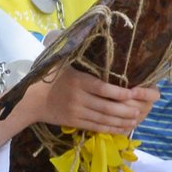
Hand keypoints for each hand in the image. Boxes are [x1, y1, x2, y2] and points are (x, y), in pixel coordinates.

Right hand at [40, 68, 157, 136]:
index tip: (134, 94)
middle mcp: (78, 97)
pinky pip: (95, 127)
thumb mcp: (63, 64)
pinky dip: (110, 129)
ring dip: (121, 121)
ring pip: (103, 119)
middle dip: (125, 110)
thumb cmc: (51, 78)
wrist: (32, 99)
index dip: (120, 93)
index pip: (102, 88)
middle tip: (139, 111)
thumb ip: (80, 60)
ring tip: (134, 121)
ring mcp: (76, 112)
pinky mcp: (74, 122)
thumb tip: (96, 42)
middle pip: (106, 107)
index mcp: (78, 81)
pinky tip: (121, 128)